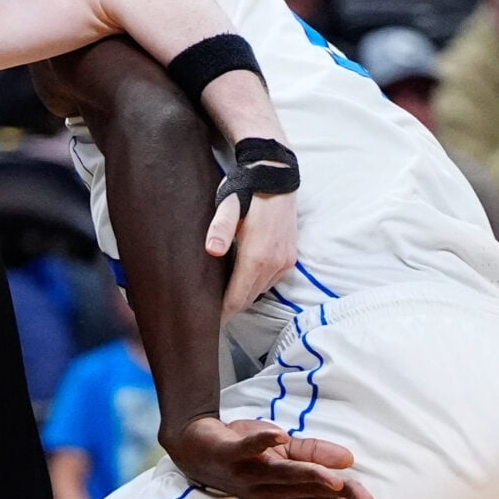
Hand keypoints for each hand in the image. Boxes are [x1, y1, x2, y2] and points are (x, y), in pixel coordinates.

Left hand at [165, 416, 378, 498]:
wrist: (193, 443)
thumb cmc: (242, 450)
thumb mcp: (283, 452)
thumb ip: (314, 455)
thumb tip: (349, 461)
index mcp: (285, 490)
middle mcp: (269, 488)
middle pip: (311, 493)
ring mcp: (250, 473)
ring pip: (284, 476)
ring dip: (309, 477)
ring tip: (335, 482)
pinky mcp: (232, 454)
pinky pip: (248, 448)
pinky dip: (263, 442)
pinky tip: (279, 437)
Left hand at [208, 188, 296, 317]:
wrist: (276, 176)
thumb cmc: (247, 190)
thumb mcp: (228, 205)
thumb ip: (220, 229)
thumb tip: (212, 250)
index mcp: (257, 256)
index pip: (237, 298)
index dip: (222, 313)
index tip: (207, 322)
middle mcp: (274, 263)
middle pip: (248, 298)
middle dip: (230, 307)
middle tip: (210, 311)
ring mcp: (285, 262)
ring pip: (259, 291)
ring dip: (243, 295)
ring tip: (223, 296)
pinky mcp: (290, 258)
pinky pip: (270, 281)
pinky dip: (255, 284)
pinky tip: (241, 279)